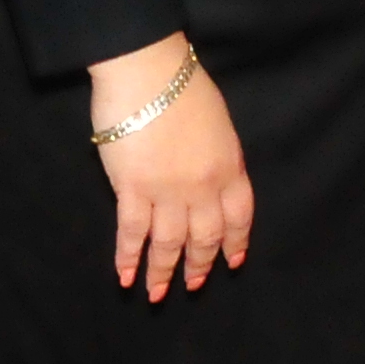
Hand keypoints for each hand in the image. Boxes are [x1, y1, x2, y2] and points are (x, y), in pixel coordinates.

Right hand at [87, 34, 249, 301]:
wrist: (147, 69)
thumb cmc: (181, 83)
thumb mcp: (218, 120)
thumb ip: (218, 153)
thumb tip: (212, 174)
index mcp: (229, 166)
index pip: (239, 216)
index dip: (235, 242)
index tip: (231, 262)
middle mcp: (203, 186)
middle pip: (205, 236)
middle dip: (199, 264)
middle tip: (193, 285)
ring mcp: (168, 191)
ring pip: (169, 244)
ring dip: (163, 272)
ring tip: (157, 294)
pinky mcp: (132, 189)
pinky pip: (132, 233)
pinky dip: (129, 258)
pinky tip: (125, 276)